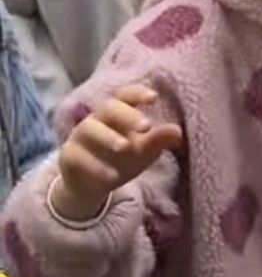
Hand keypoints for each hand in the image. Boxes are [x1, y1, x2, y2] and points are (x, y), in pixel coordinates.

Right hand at [53, 85, 182, 221]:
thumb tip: (177, 131)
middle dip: (126, 115)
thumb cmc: (121, 158)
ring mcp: (80, 137)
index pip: (124, 96)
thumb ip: (157, 140)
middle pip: (107, 108)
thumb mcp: (143, 151)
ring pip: (89, 129)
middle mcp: (97, 120)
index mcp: (117, 114)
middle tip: (146, 127)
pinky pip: (78, 157)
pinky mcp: (68, 157)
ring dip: (108, 137)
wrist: (91, 184)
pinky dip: (95, 166)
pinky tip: (111, 175)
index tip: (154, 97)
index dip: (137, 93)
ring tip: (125, 147)